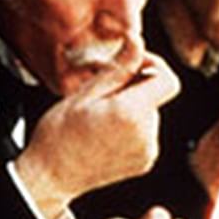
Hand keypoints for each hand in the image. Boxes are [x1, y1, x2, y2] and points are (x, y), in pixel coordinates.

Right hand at [15, 51, 179, 218]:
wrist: (50, 176)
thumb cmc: (59, 135)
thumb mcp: (84, 93)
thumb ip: (118, 68)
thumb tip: (137, 42)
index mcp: (130, 113)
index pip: (168, 79)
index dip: (153, 65)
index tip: (133, 64)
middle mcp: (145, 135)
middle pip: (155, 96)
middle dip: (133, 88)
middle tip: (100, 92)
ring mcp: (147, 151)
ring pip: (149, 113)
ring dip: (130, 107)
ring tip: (98, 116)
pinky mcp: (144, 162)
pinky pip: (145, 133)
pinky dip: (130, 126)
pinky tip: (105, 132)